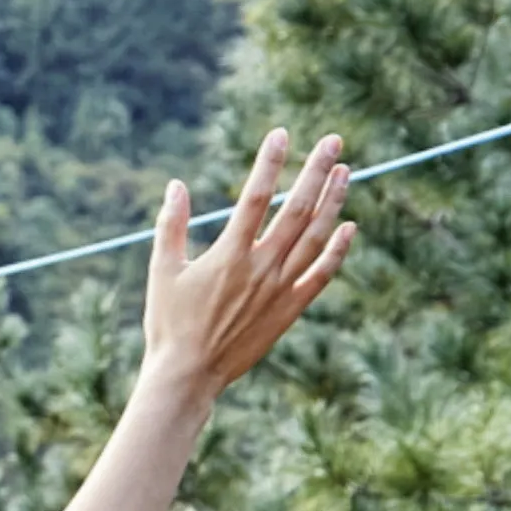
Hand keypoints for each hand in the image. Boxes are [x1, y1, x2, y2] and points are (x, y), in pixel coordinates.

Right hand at [141, 128, 355, 411]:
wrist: (188, 376)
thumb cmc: (169, 324)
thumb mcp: (162, 271)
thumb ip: (171, 226)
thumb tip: (176, 186)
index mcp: (229, 254)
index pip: (255, 196)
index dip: (270, 162)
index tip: (282, 134)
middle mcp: (261, 267)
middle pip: (296, 209)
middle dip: (315, 171)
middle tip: (332, 141)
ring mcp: (280, 289)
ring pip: (316, 236)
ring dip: (333, 201)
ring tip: (344, 172)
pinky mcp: (290, 310)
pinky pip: (321, 274)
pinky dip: (338, 250)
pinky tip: (349, 226)